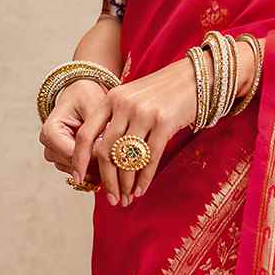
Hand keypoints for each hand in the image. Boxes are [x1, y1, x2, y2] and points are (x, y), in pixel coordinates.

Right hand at [39, 78, 110, 186]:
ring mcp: (56, 155)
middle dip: (98, 163)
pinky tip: (112, 159)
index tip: (115, 152)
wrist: (82, 94)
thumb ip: (99, 128)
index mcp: (50, 131)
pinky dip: (97, 168)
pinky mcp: (66, 161)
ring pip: (79, 172)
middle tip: (121, 157)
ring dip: (98, 168)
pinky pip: (83, 172)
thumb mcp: (94, 106)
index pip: (72, 153)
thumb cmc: (86, 95)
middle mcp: (49, 146)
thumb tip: (109, 153)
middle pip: (74, 166)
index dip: (94, 155)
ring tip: (118, 156)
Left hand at [72, 57, 199, 205]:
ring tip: (126, 198)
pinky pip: (149, 159)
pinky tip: (141, 190)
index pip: (86, 135)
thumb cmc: (163, 92)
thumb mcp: (133, 98)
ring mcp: (144, 114)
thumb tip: (104, 156)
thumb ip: (116, 120)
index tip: (78, 178)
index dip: (79, 160)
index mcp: (111, 98)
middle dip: (107, 180)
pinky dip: (143, 179)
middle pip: (106, 152)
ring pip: (127, 158)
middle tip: (111, 198)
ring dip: (126, 184)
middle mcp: (124, 105)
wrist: (197, 76)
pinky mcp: (165, 122)